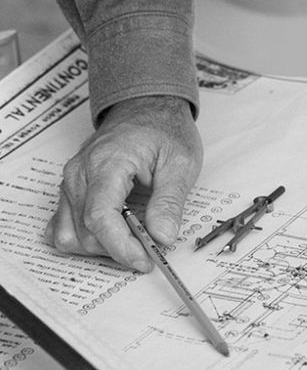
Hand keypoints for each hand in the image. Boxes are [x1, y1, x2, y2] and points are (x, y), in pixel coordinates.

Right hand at [45, 96, 202, 271]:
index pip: (100, 217)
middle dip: (118, 250)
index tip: (145, 261)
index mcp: (107, 163)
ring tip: (135, 240)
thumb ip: (170, 201)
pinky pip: (62, 226)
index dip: (122, 247)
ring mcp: (71, 182)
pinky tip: (112, 237)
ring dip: (102, 248)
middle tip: (151, 251)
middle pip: (85, 231)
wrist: (146, 108)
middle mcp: (80, 174)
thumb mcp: (181, 163)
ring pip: (70, 234)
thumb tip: (163, 236)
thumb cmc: (163, 130)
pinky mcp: (71, 190)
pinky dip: (85, 239)